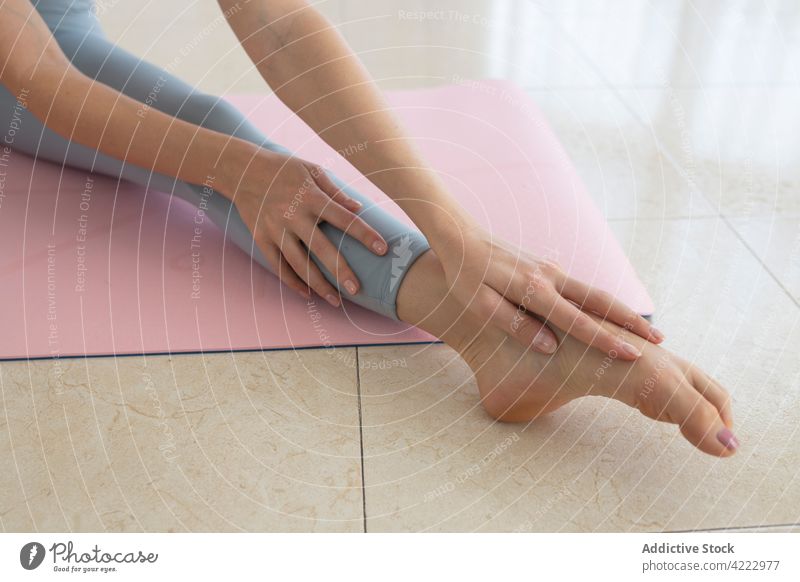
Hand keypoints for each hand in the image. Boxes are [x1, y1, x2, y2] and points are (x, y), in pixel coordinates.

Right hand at [221, 146, 386, 305]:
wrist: (242, 170)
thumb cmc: (284, 169)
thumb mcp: (312, 171)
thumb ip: (336, 192)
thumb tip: (359, 208)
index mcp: (311, 197)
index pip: (344, 219)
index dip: (365, 235)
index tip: (382, 249)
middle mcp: (293, 216)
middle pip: (321, 249)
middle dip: (340, 271)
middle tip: (357, 290)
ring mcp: (275, 230)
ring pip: (299, 264)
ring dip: (319, 285)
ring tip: (336, 301)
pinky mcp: (261, 239)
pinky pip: (278, 266)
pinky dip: (293, 283)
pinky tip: (308, 294)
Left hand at [435, 224, 662, 358]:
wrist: (460, 236)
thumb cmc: (465, 276)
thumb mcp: (481, 305)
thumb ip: (516, 326)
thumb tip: (550, 347)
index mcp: (533, 291)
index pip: (577, 322)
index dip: (606, 341)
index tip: (633, 356)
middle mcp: (549, 278)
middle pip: (600, 302)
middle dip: (631, 323)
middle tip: (661, 342)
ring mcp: (551, 271)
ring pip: (595, 293)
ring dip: (622, 312)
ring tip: (647, 330)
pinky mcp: (547, 269)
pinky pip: (582, 289)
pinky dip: (603, 303)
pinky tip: (612, 315)